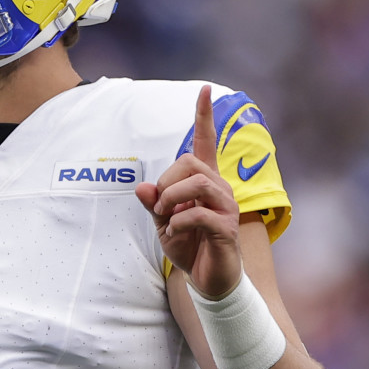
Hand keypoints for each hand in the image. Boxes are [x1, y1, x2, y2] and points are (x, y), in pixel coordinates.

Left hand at [135, 85, 241, 297]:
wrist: (208, 279)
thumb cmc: (188, 245)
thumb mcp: (162, 222)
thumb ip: (152, 203)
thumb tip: (141, 187)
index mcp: (204, 181)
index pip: (206, 141)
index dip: (204, 116)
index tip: (205, 89)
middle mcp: (220, 187)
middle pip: (190, 162)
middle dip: (166, 181)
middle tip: (158, 206)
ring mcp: (227, 206)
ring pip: (198, 183)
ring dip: (172, 198)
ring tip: (166, 217)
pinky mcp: (227, 228)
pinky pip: (200, 213)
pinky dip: (179, 222)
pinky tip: (175, 232)